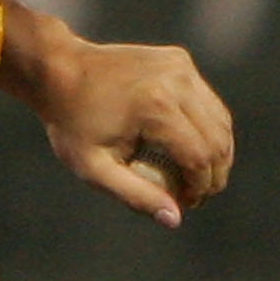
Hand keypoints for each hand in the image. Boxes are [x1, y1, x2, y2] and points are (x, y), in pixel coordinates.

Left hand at [0, 0, 233, 227]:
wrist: (58, 72)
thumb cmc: (72, 125)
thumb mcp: (94, 168)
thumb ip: (135, 196)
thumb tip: (175, 219)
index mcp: (156, 108)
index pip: (199, 157)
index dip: (200, 187)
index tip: (187, 203)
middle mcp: (176, 82)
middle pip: (217, 140)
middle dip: (214, 174)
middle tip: (197, 195)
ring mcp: (181, 68)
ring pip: (220, 120)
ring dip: (217, 152)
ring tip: (198, 177)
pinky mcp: (180, 61)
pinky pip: (207, 102)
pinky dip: (207, 128)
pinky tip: (191, 148)